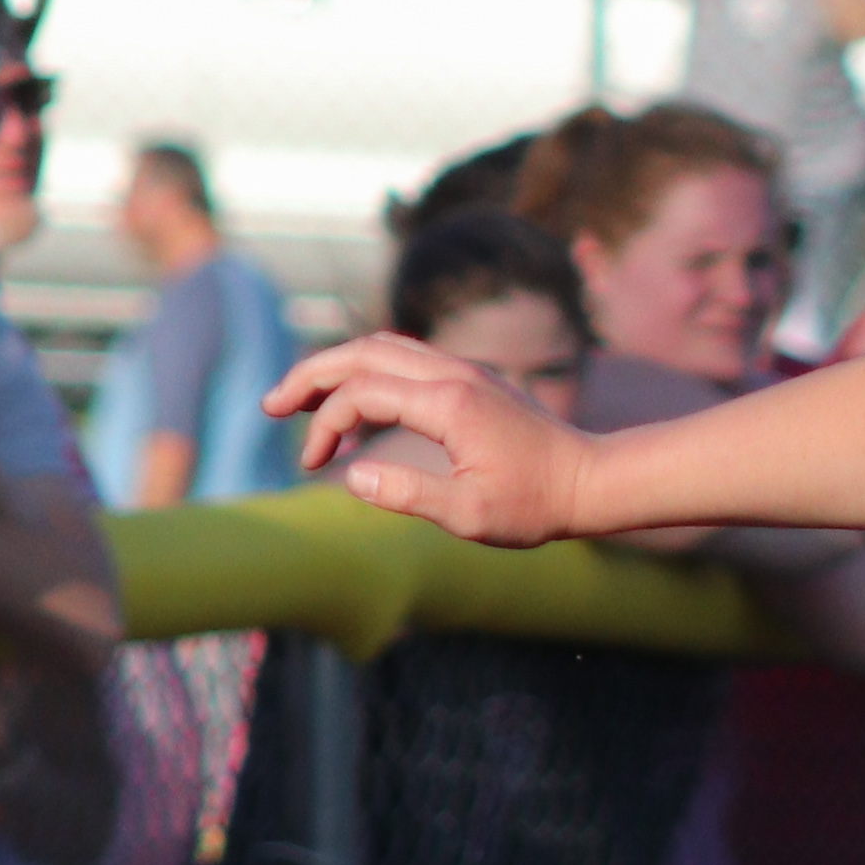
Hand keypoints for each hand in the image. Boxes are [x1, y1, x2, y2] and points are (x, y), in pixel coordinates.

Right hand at [274, 334, 591, 546]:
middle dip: (310, 377)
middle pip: (362, 352)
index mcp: (449, 404)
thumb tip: (350, 473)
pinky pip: (407, 361)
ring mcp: (465, 371)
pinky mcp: (473, 380)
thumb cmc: (536, 505)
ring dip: (338, 370)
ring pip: (383, 349)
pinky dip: (371, 378)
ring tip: (301, 404)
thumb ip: (406, 494)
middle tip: (271, 408)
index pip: (362, 394)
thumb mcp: (470, 515)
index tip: (314, 465)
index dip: (326, 425)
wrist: (593, 481)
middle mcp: (454, 374)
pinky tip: (360, 419)